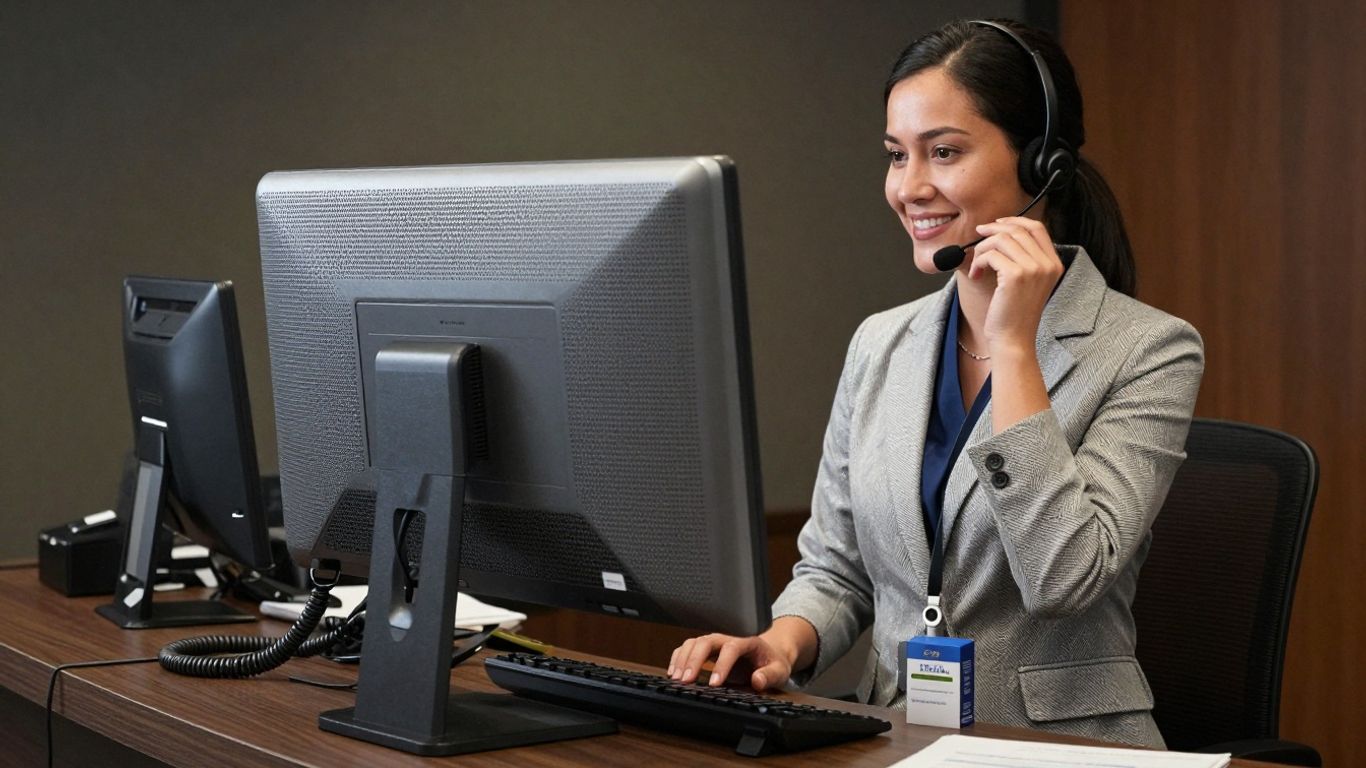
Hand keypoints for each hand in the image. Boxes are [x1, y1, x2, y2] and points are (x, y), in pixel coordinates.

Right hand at [667, 632, 794, 690]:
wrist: (768, 653)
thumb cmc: (772, 662)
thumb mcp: (779, 670)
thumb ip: (770, 675)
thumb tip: (757, 681)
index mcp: (746, 641)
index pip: (731, 648)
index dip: (721, 665)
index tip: (714, 683)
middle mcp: (727, 638)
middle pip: (706, 642)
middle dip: (694, 660)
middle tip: (686, 681)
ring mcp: (714, 643)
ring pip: (693, 643)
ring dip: (683, 659)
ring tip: (677, 679)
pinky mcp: (706, 649)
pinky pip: (687, 648)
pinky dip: (678, 658)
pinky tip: (673, 672)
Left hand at [967, 216, 1064, 356]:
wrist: (1013, 339)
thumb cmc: (1015, 313)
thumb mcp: (1027, 282)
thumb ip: (1023, 258)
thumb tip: (1001, 232)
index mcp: (1054, 264)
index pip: (1037, 228)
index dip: (1015, 220)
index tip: (997, 224)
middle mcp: (1047, 264)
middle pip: (1017, 230)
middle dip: (993, 230)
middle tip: (978, 235)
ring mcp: (1034, 269)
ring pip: (1001, 239)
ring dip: (982, 248)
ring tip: (977, 264)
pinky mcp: (1015, 276)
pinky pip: (990, 254)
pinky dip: (978, 262)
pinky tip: (976, 275)